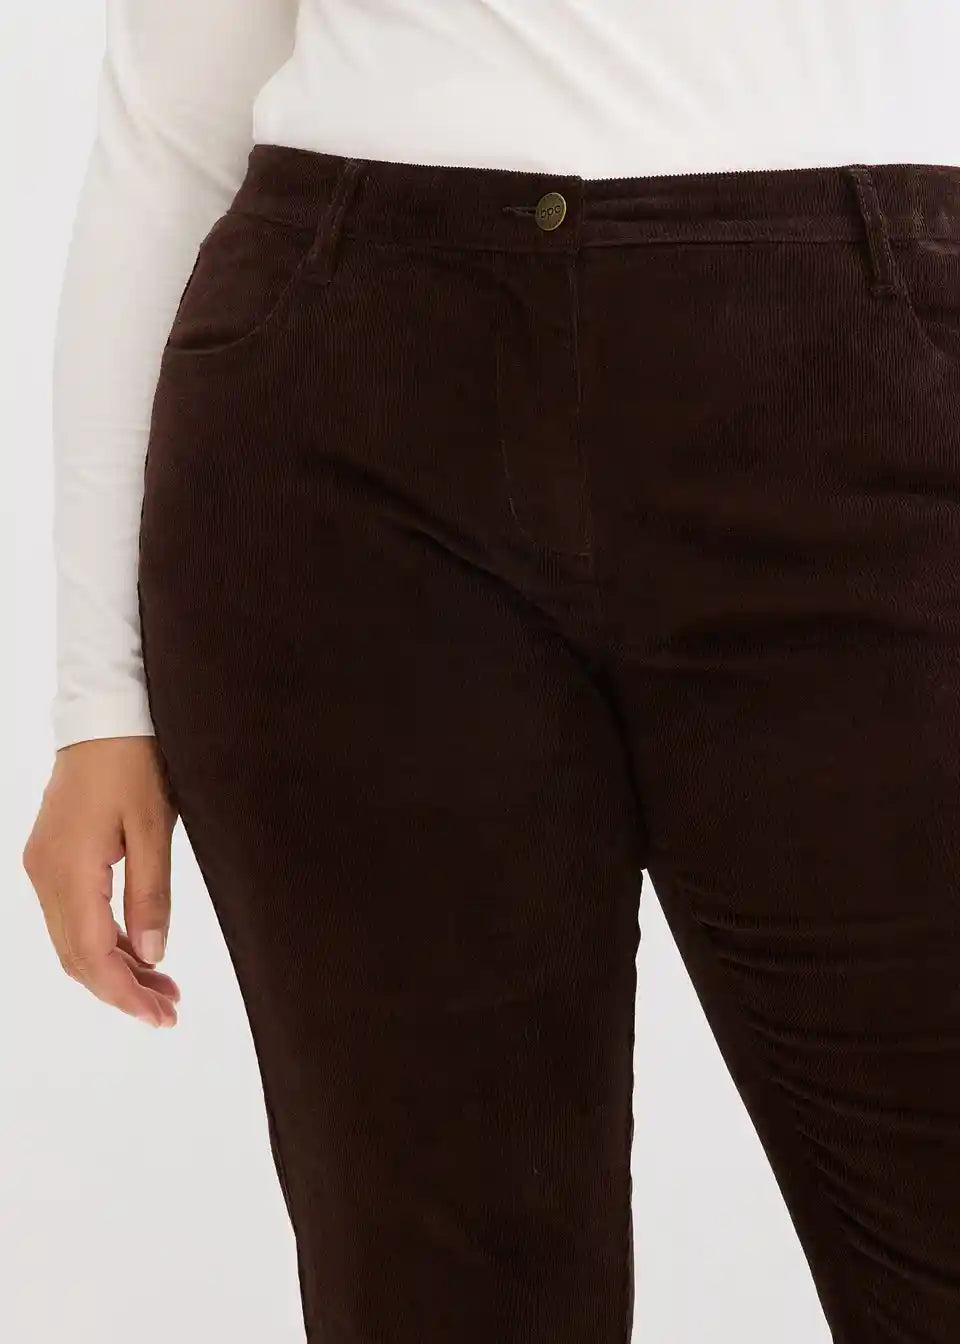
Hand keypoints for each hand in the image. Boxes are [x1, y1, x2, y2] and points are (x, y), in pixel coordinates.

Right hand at [22, 736, 180, 1027]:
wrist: (105, 713)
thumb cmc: (135, 761)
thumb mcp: (155, 828)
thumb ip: (152, 895)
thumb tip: (154, 957)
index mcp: (68, 870)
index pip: (92, 955)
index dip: (125, 994)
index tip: (162, 1016)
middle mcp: (44, 874)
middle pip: (76, 956)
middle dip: (122, 990)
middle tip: (170, 1010)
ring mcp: (43, 866)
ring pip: (73, 940)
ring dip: (115, 968)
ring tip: (164, 988)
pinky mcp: (52, 856)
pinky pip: (74, 916)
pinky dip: (105, 940)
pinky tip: (140, 951)